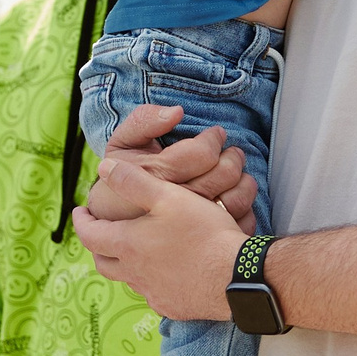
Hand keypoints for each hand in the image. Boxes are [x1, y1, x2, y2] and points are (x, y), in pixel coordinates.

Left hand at [72, 135, 252, 323]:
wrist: (238, 276)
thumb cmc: (204, 233)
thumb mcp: (168, 197)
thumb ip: (133, 181)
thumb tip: (104, 169)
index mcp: (128, 245)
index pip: (90, 235)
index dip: (81, 221)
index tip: (79, 212)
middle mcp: (135, 274)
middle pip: (103, 262)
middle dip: (97, 245)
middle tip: (100, 232)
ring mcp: (154, 293)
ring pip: (128, 278)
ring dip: (125, 262)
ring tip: (134, 248)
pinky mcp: (173, 306)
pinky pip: (153, 293)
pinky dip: (150, 279)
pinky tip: (164, 271)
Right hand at [84, 105, 257, 232]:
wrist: (111, 224)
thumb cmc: (121, 179)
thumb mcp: (121, 144)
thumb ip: (143, 121)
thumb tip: (177, 112)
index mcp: (154, 176)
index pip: (200, 154)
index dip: (213, 139)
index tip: (216, 134)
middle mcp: (173, 205)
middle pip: (221, 175)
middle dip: (233, 157)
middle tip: (231, 152)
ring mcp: (189, 228)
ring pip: (234, 200)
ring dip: (244, 180)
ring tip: (236, 172)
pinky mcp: (201, 243)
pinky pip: (238, 224)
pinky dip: (245, 208)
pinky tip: (234, 197)